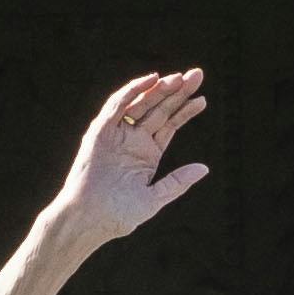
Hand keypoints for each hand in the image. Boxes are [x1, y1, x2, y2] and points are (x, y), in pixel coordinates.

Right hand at [45, 69, 211, 248]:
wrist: (88, 219)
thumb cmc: (118, 214)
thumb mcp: (154, 198)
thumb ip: (177, 182)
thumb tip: (205, 168)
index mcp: (148, 154)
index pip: (171, 125)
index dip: (186, 111)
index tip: (203, 100)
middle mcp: (133, 140)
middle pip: (159, 109)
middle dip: (178, 92)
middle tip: (197, 75)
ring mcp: (117, 134)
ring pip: (142, 104)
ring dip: (159, 90)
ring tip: (179, 78)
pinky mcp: (100, 130)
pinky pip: (117, 105)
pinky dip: (133, 91)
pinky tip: (152, 80)